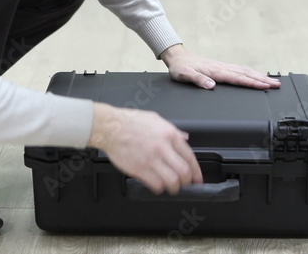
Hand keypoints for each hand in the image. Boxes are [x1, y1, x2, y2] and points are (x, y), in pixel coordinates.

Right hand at [88, 103, 202, 193]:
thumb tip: (184, 137)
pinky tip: (158, 187)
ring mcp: (151, 159)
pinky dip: (159, 189)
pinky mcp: (140, 169)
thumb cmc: (129, 121)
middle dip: (187, 182)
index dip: (196, 171)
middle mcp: (163, 148)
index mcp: (169, 134)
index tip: (197, 178)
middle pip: (184, 172)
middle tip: (185, 184)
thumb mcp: (155, 119)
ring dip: (174, 188)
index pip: (190, 157)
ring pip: (172, 181)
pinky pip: (155, 184)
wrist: (110, 127)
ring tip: (172, 188)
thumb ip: (172, 130)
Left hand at [161, 44, 280, 89]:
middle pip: (246, 74)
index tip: (264, 86)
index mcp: (215, 71)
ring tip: (273, 81)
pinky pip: (240, 69)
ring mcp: (223, 66)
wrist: (177, 58)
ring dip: (259, 76)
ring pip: (245, 71)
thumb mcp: (185, 75)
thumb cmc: (180, 68)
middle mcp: (222, 67)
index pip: (237, 78)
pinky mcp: (221, 66)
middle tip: (277, 84)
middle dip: (262, 80)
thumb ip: (198, 80)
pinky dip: (251, 73)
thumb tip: (211, 85)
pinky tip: (256, 76)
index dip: (252, 83)